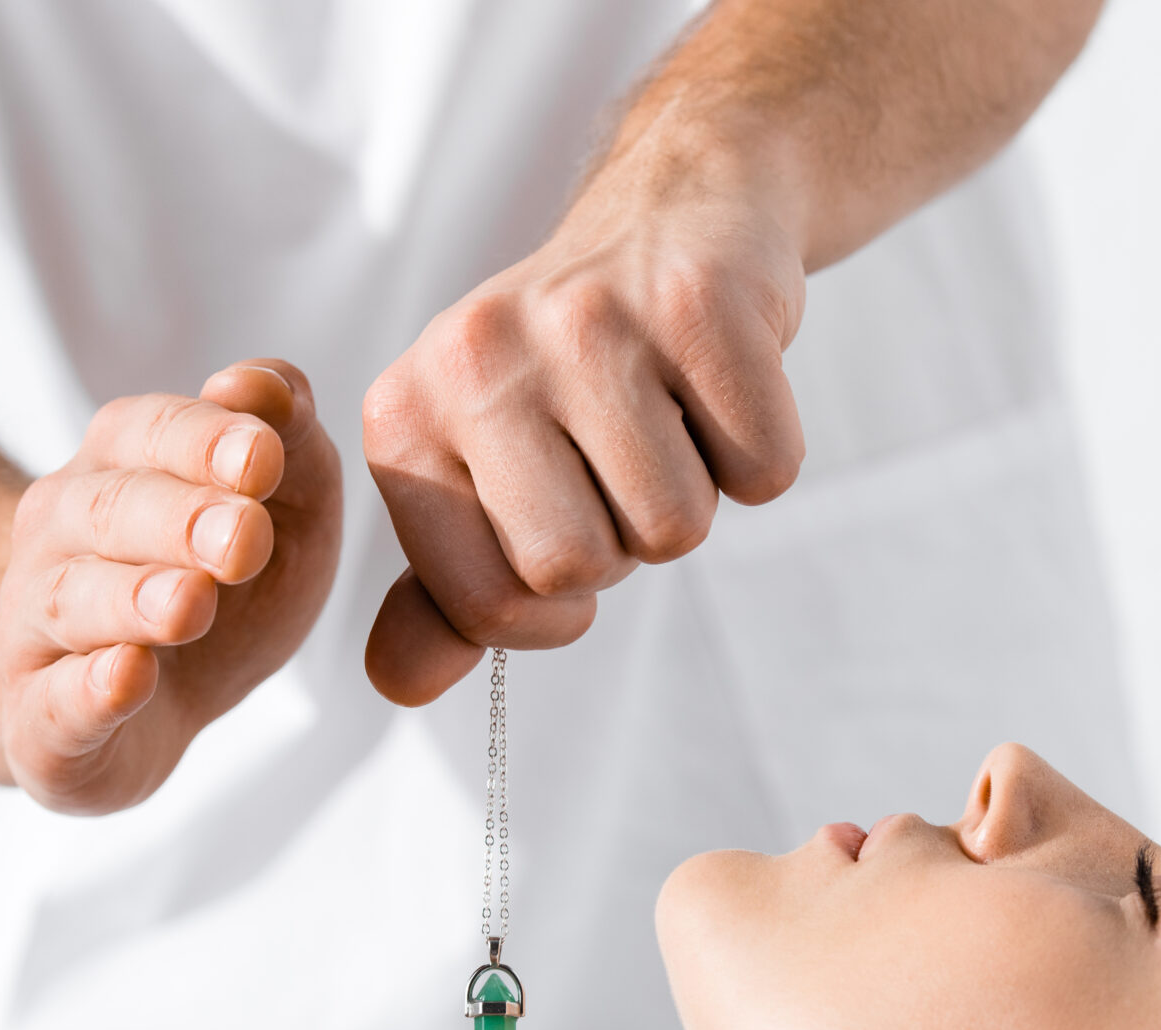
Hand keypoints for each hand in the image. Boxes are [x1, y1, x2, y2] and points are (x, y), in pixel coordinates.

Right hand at [0, 361, 340, 813]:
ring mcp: (37, 629)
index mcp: (118, 465)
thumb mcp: (285, 512)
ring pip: (73, 601)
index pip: (149, 430)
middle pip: (109, 510)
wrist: (144, 706)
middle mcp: (60, 535)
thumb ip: (292, 444)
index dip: (205, 440)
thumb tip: (268, 385)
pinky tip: (127, 678)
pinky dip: (90, 691)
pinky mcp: (42, 723)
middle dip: (179, 520)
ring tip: (192, 603)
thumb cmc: (221, 586)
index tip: (263, 456)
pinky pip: (58, 701)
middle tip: (246, 537)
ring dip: (135, 599)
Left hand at [360, 179, 808, 705]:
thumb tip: (397, 683)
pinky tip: (721, 382)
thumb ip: (446, 592)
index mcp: (408, 416)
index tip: (565, 530)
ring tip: (669, 413)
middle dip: (624, 544)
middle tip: (622, 458)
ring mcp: (589, 322)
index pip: (488, 606)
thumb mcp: (486, 477)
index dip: (551, 608)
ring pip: (679, 525)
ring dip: (697, 494)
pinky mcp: (700, 302)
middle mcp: (477, 357)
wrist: (678, 214)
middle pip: (581, 568)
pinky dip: (760, 451)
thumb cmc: (577, 378)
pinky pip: (763, 468)